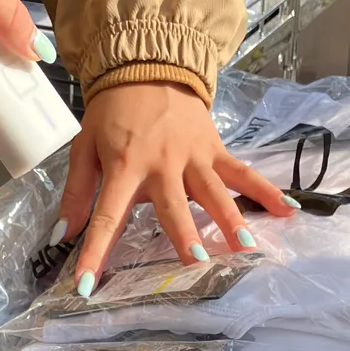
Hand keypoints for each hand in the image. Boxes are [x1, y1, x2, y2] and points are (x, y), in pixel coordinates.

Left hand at [52, 82, 295, 294]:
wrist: (146, 64)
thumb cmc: (112, 113)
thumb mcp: (84, 148)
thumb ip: (77, 192)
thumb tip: (62, 235)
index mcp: (124, 167)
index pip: (106, 217)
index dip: (94, 252)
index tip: (85, 286)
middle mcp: (162, 165)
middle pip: (173, 207)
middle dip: (185, 235)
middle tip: (198, 263)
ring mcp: (193, 157)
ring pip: (214, 193)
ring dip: (230, 219)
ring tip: (245, 247)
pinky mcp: (215, 149)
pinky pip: (242, 173)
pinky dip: (266, 190)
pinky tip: (287, 210)